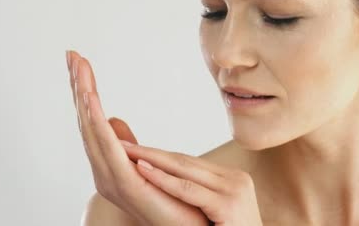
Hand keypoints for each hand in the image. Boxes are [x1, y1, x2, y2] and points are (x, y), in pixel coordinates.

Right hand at [66, 50, 210, 225]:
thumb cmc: (170, 201)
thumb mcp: (146, 163)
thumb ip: (125, 144)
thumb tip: (112, 120)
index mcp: (109, 163)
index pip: (92, 120)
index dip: (84, 91)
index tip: (78, 62)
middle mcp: (104, 170)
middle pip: (86, 120)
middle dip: (78, 87)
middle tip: (72, 55)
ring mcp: (112, 177)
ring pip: (92, 129)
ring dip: (84, 97)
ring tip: (78, 68)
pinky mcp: (126, 182)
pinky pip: (108, 147)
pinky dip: (96, 122)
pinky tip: (91, 99)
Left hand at [119, 141, 264, 225]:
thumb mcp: (215, 216)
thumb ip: (200, 199)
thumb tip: (172, 187)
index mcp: (232, 180)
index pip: (190, 163)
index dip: (160, 155)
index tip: (135, 149)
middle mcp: (236, 180)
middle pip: (186, 162)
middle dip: (152, 152)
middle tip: (122, 142)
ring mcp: (234, 190)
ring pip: (185, 170)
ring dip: (151, 159)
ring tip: (126, 151)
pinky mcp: (228, 205)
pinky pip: (188, 190)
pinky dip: (162, 179)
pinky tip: (142, 170)